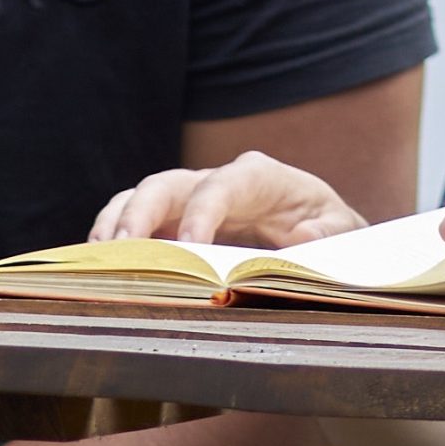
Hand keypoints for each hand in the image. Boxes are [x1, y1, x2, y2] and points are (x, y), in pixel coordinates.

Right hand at [89, 153, 366, 248]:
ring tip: (99, 259)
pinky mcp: (176, 222)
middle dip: (141, 214)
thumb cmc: (330, 229)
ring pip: (141, 198)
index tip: (190, 247)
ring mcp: (191, 200)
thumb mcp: (344, 231)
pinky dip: (113, 239)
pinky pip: (135, 221)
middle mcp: (218, 182)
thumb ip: (329, 233)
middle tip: (122, 250)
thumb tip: (301, 238)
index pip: (223, 184)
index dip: (202, 211)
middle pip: (167, 185)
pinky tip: (100, 267)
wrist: (321, 231)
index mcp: (261, 178)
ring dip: (116, 225)